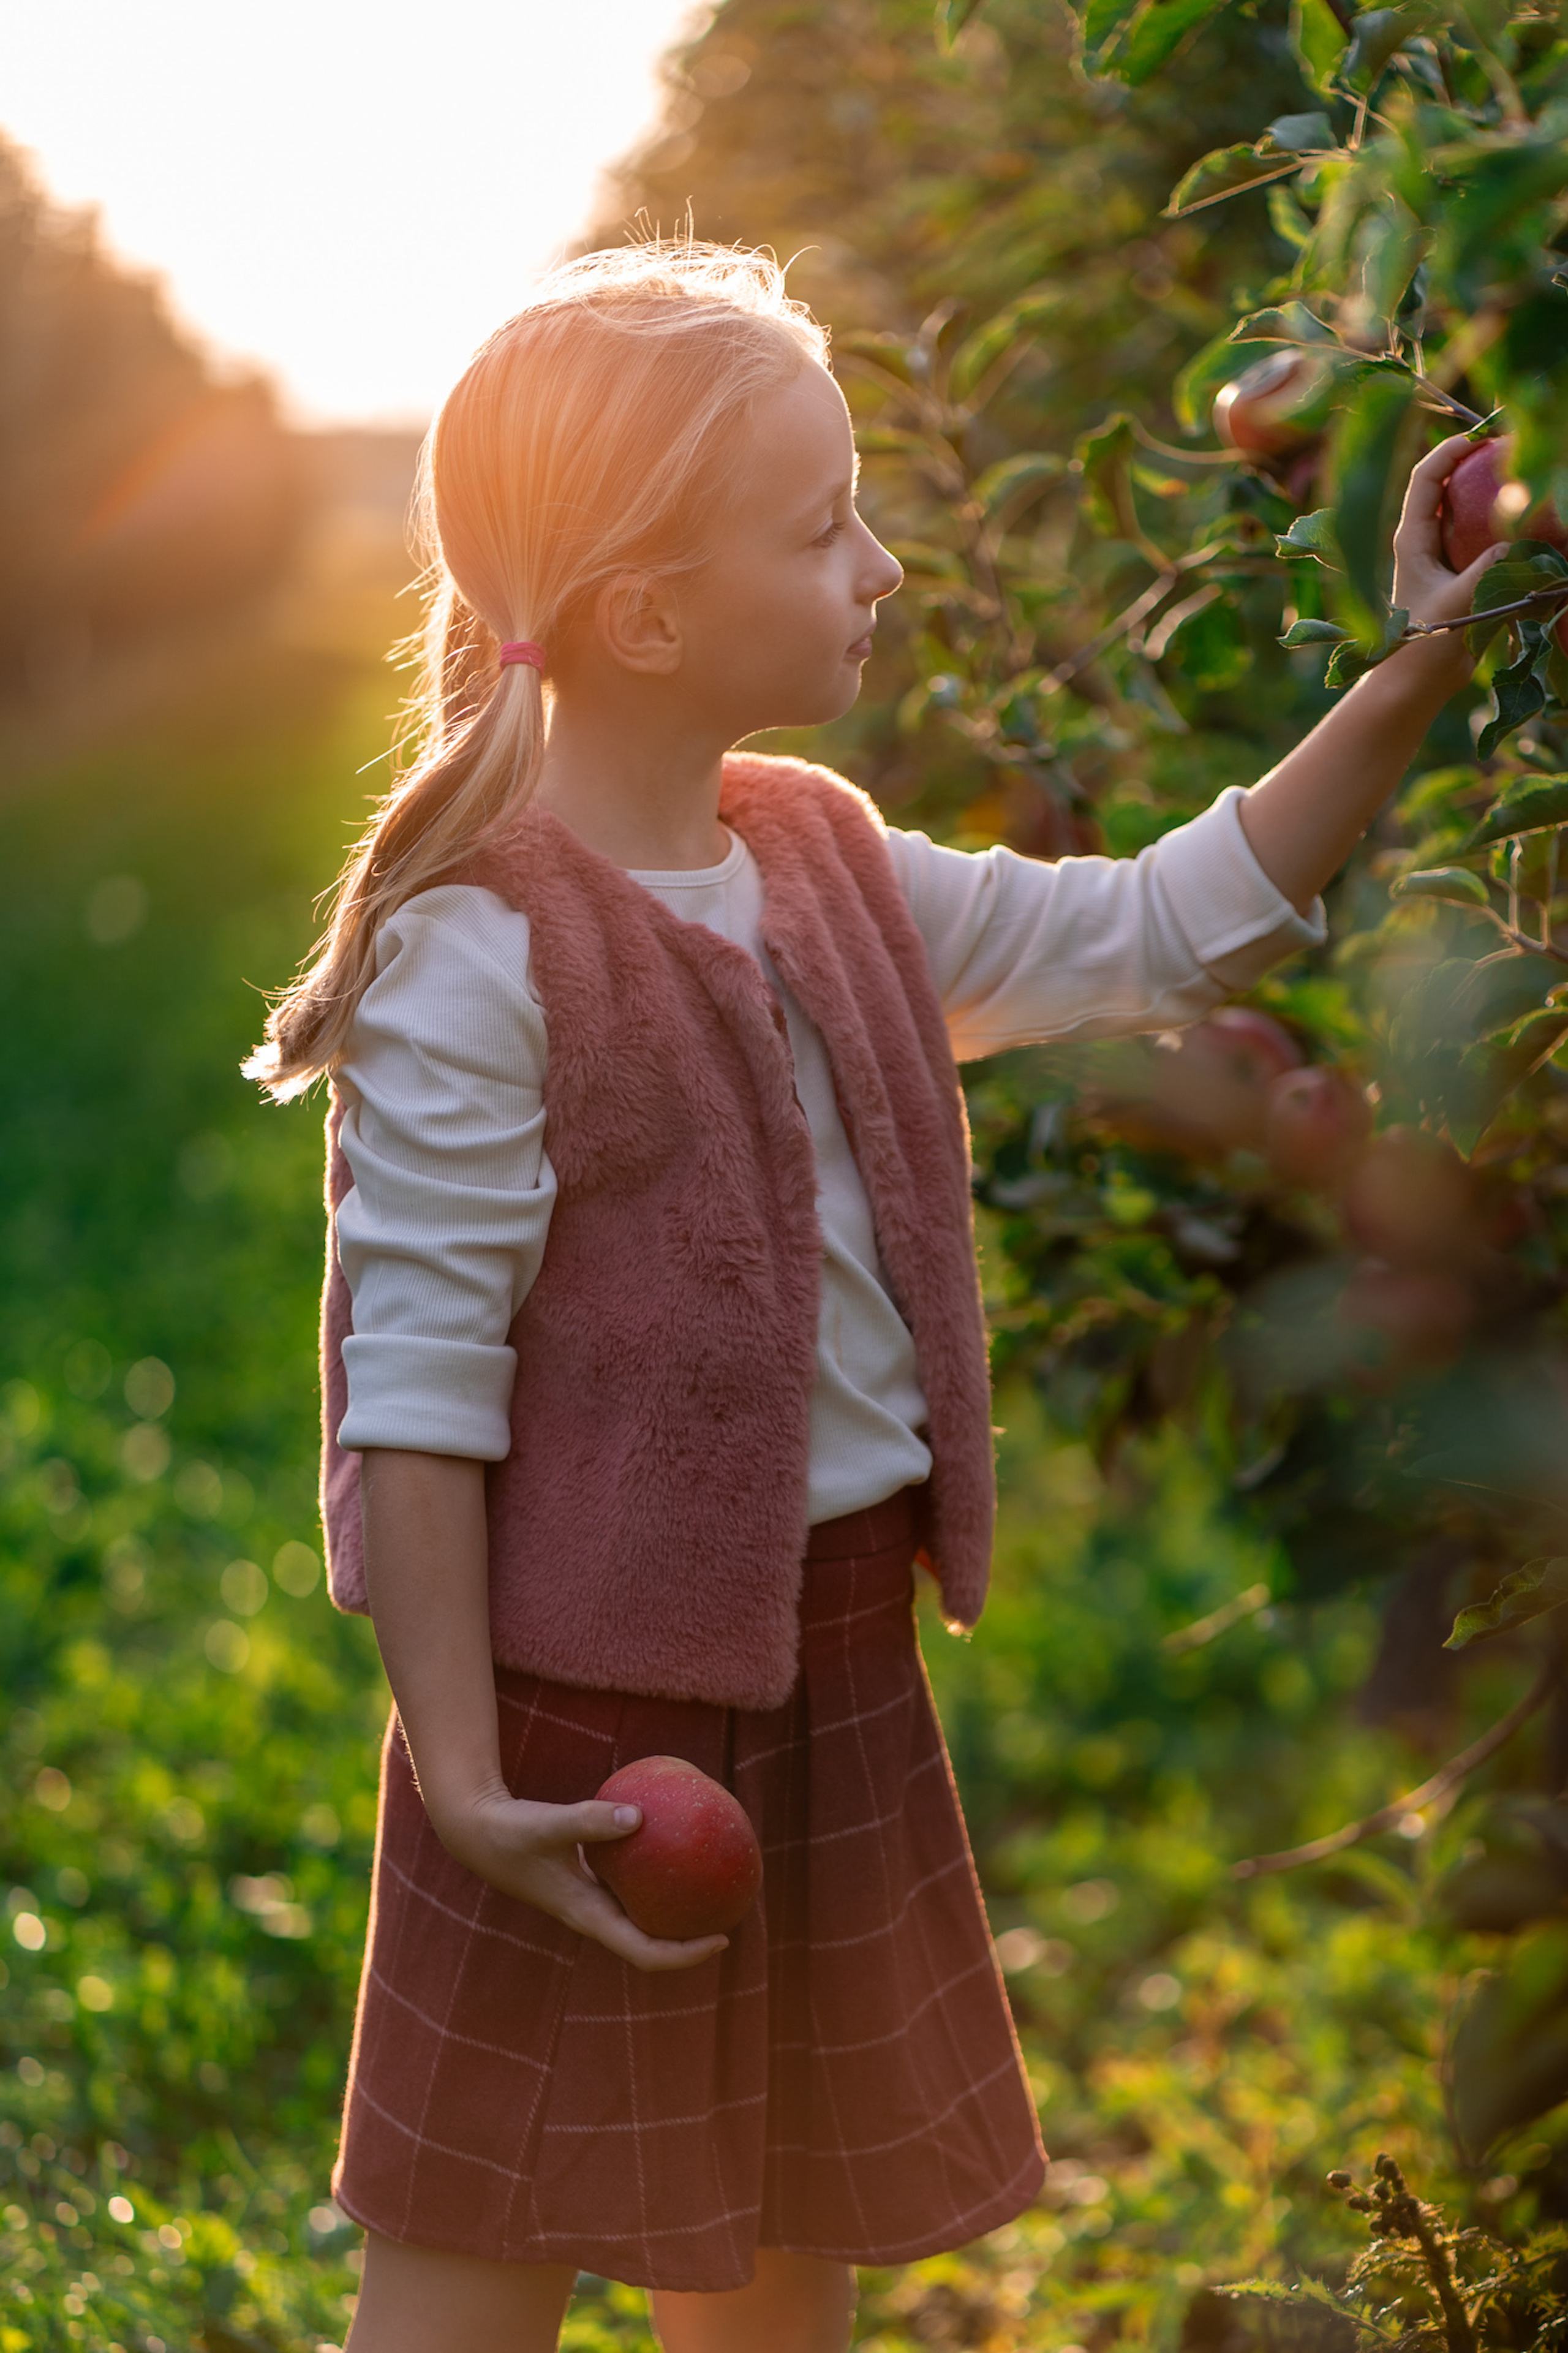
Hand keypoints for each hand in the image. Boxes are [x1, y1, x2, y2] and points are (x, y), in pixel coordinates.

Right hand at [429, 1782, 729, 1972]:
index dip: (685, 1954)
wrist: (478, 1834)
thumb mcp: (550, 1825)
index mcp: (588, 1916)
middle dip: (691, 1937)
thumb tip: (640, 1815)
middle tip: (731, 1912)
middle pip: (650, 1942)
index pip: (644, 1952)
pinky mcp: (586, 1880)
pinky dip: (653, 1873)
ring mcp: (590, 1900)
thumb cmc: (512, 1832)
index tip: (723, 1939)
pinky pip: (631, 1884)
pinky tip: (671, 1840)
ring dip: (673, 1909)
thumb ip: (591, 1821)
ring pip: (641, 1915)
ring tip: (712, 1883)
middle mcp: (593, 1915)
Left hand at [1390, 432, 1506, 678]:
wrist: (1416, 682)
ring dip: (1488, 487)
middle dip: (1475, 459)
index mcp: (1410, 538)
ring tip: (1520, 473)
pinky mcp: (1458, 569)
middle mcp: (1423, 538)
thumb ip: (1484, 571)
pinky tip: (1526, 516)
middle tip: (1510, 445)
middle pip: (1446, 482)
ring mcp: (1441, 552)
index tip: (1482, 436)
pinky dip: (1499, 520)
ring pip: (1464, 505)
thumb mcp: (1456, 604)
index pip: (1425, 477)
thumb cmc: (1423, 645)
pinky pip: (1480, 533)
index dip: (1450, 449)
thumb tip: (1514, 543)